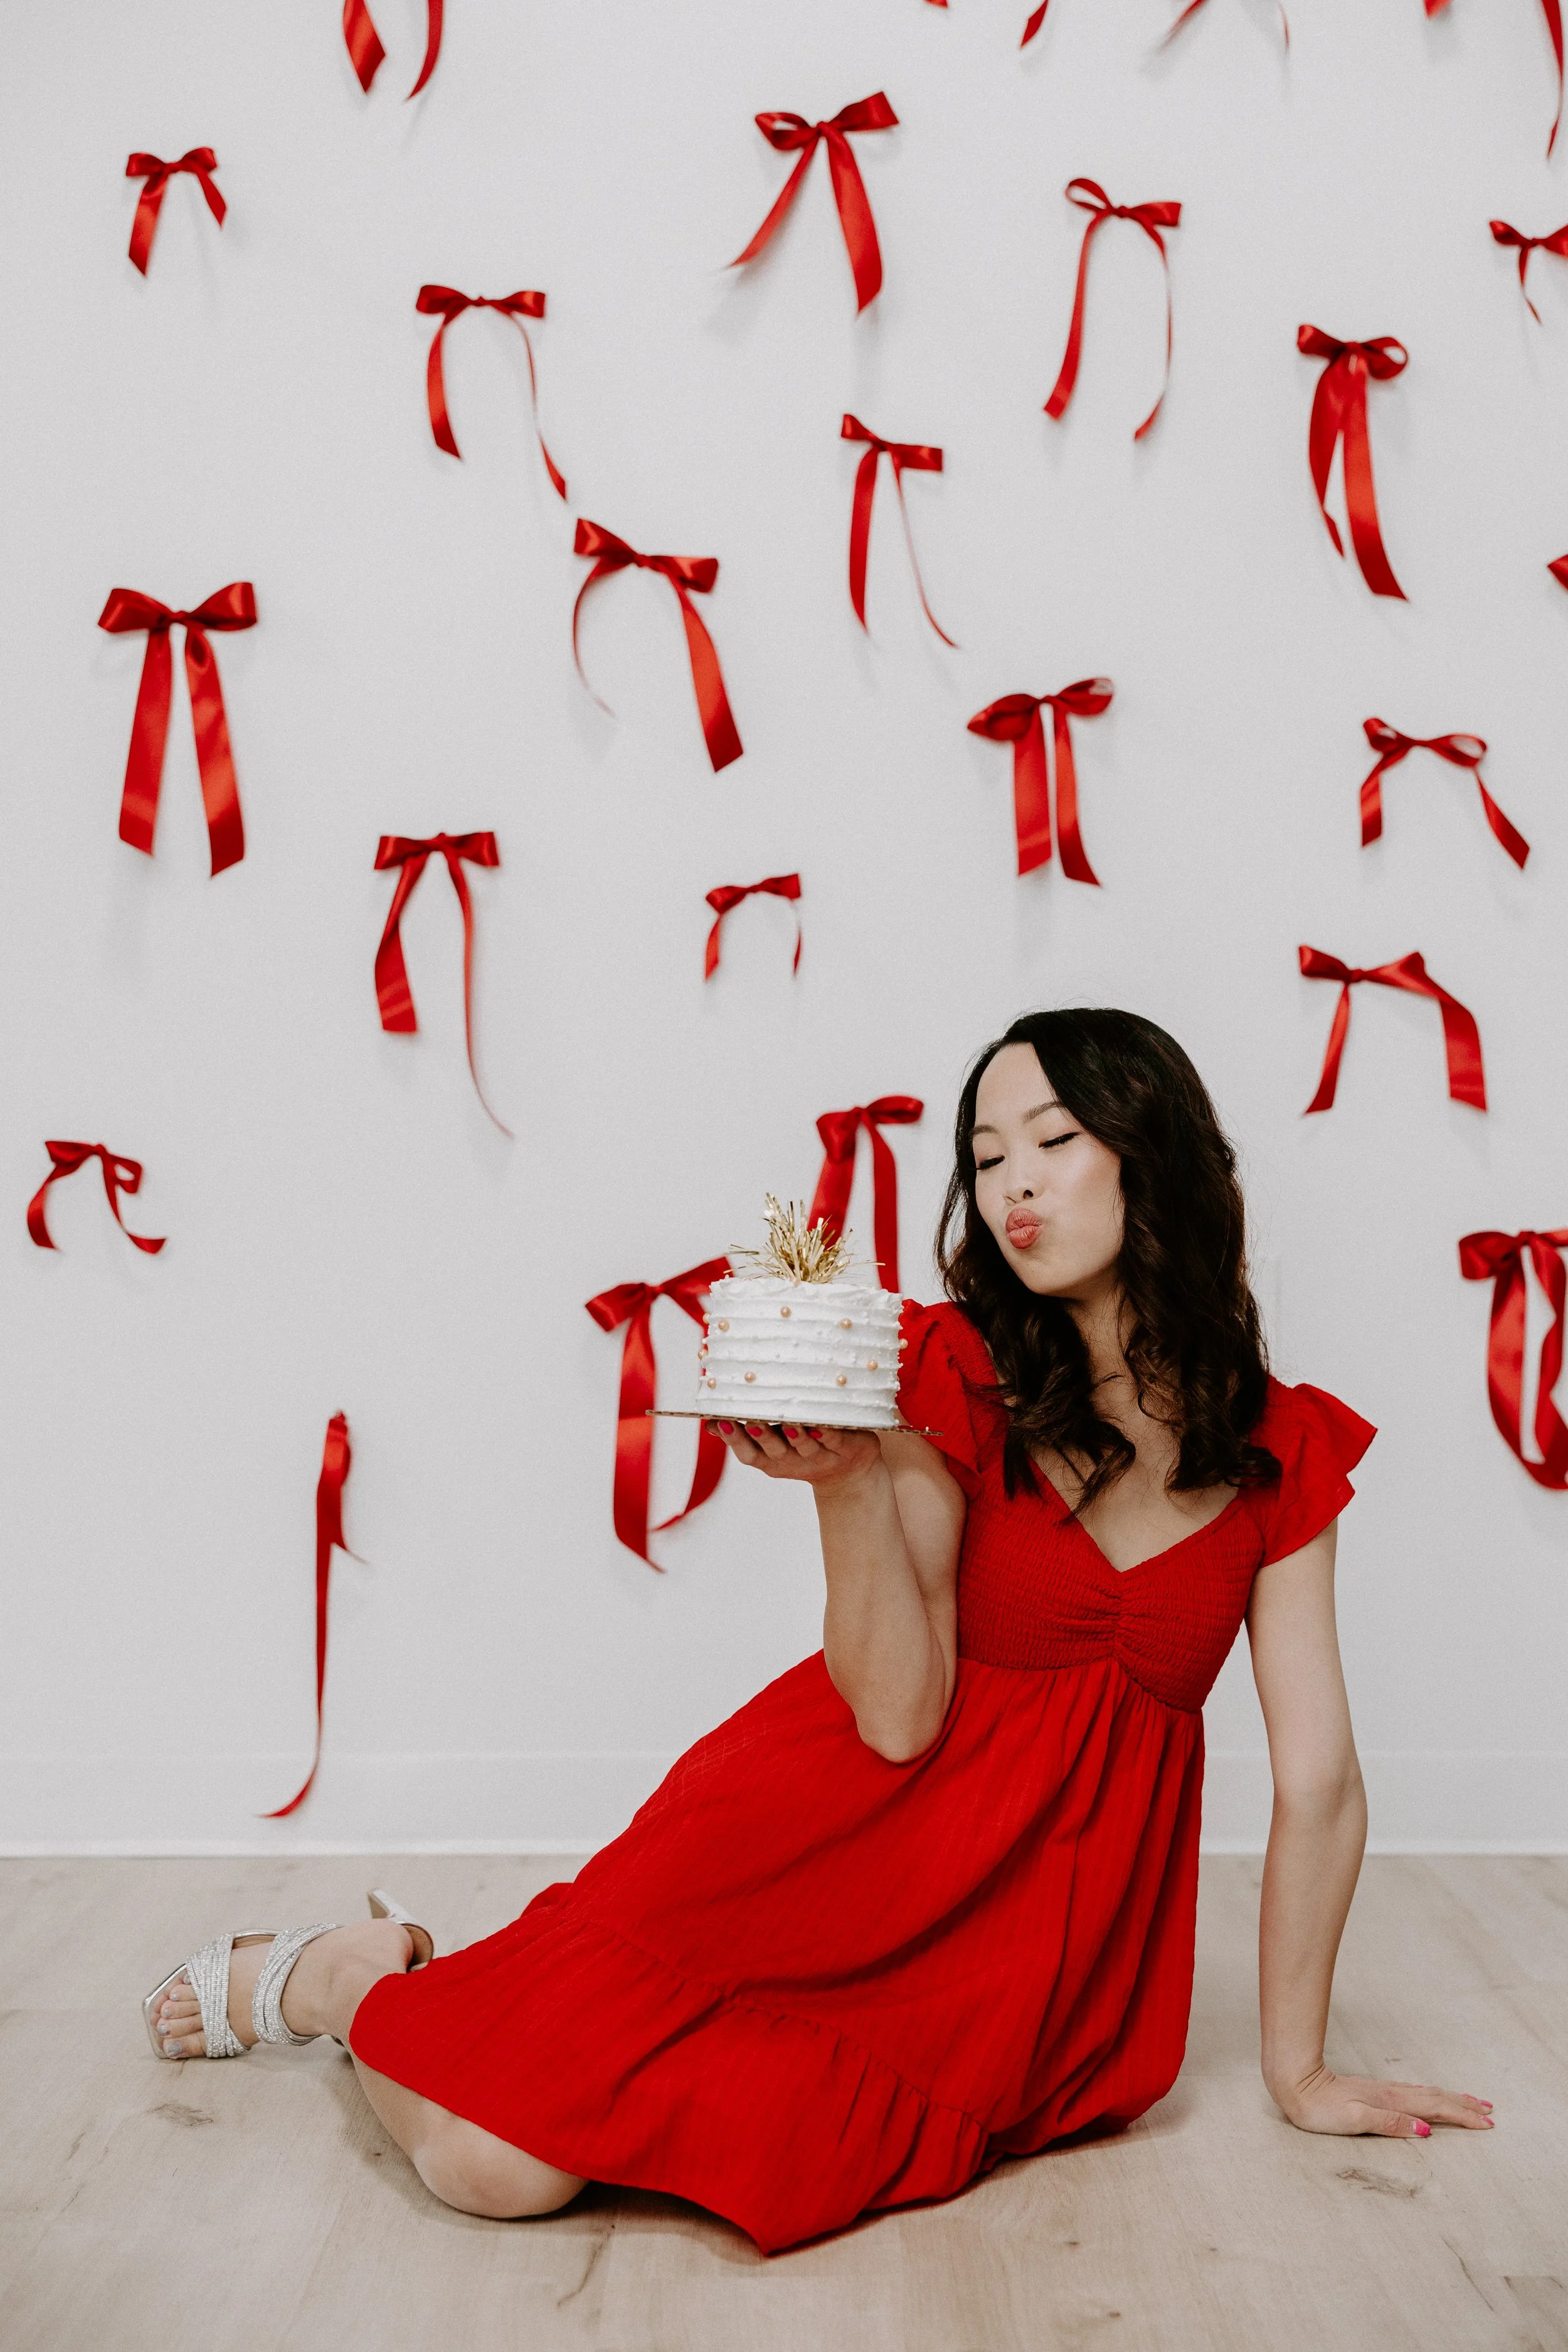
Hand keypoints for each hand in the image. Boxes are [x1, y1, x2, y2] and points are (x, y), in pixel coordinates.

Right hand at [706, 1419, 883, 1489]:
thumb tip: (709, 1422)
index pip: (749, 1454)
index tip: (719, 1421)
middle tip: (750, 1419)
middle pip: (775, 1451)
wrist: (851, 1470)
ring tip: (788, 1423)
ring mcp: (820, 1458)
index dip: (734, 1439)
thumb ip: (745, 1434)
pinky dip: (829, 1434)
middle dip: (762, 1436)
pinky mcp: (845, 1449)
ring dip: (796, 1436)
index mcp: (772, 1461)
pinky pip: (836, 1440)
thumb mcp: (772, 1446)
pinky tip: (821, 1425)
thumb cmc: (804, 1447)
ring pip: (806, 1447)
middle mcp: (793, 1462)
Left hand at [1274, 2063, 1493, 2138]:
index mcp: (1391, 2102)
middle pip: (1436, 2098)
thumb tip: (1425, 2129)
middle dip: (1464, 2105)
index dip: (1462, 2116)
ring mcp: (1383, 2091)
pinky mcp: (1374, 2093)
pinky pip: (1413, 2093)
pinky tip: (1430, 2099)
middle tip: (1490, 2111)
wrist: (1294, 2083)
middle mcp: (1391, 2094)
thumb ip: (1389, 2123)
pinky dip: (1431, 2096)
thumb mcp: (1354, 2119)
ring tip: (1470, 2101)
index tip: (1488, 2123)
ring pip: (1426, 2093)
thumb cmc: (1319, 2107)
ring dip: (1451, 2098)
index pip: (1436, 2109)